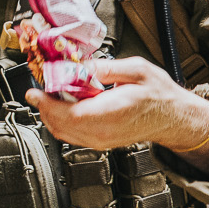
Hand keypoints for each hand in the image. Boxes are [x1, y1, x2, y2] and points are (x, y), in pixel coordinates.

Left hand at [27, 56, 208, 159]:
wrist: (173, 117)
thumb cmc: (159, 95)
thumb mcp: (137, 69)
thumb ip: (106, 67)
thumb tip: (81, 66)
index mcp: (112, 112)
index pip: (69, 114)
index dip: (47, 103)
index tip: (35, 92)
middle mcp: (103, 132)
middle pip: (60, 125)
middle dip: (44, 107)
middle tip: (39, 89)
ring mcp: (100, 140)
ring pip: (62, 133)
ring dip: (51, 114)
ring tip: (51, 95)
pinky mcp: (99, 142)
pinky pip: (71, 135)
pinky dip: (61, 121)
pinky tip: (64, 105)